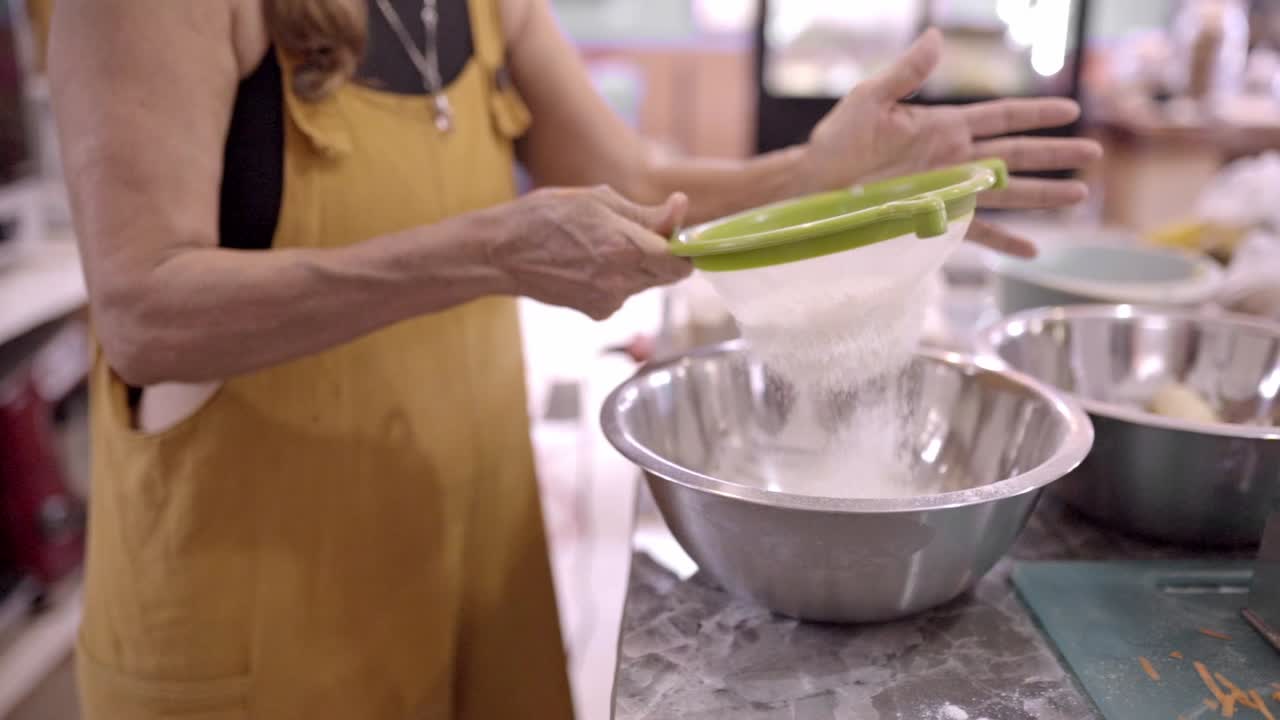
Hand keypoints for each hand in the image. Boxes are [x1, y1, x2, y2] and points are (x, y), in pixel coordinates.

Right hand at [488, 186, 691, 319]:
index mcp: (626, 248)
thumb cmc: (544, 217)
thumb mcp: (598, 200)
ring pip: (645, 284)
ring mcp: (609, 301)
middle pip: (668, 275)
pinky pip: (623, 295)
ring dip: (638, 266)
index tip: (675, 233)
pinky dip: (617, 280)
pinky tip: (589, 264)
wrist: (501, 254)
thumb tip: (680, 207)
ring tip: (602, 245)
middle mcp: (622, 281)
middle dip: (663, 255)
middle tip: (636, 233)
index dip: (684, 246)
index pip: (682, 261)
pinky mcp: (597, 312)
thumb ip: (646, 212)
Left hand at [803, 28, 1101, 256]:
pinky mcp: (934, 219)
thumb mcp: (869, 101)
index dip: (1035, 113)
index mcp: (942, 127)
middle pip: (1016, 155)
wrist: (812, 186)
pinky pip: (975, 233)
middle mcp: (952, 159)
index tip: (1070, 108)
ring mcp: (946, 191)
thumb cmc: (836, 140)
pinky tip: (1030, 251)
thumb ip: (906, 73)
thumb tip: (936, 37)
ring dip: (1042, 196)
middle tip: (1094, 154)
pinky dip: (1003, 242)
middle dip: (1054, 154)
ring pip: (1006, 194)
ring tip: (1078, 195)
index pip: (1001, 117)